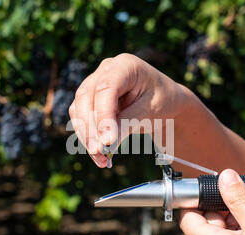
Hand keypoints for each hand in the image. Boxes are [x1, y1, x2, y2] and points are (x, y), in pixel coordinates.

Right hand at [69, 53, 187, 166]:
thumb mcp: (149, 111)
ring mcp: (95, 82)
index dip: (103, 115)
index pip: (106, 88)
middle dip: (90, 128)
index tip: (106, 141)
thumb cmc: (161, 101)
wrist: (165, 101)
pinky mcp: (90, 98)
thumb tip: (105, 143)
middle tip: (98, 152)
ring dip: (86, 136)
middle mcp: (106, 70)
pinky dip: (87, 137)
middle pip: (86, 97)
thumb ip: (127, 123)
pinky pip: (81, 118)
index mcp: (125, 65)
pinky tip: (99, 154)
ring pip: (79, 108)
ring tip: (101, 159)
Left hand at [180, 169, 244, 234]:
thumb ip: (239, 200)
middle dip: (224, 206)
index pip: (187, 217)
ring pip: (221, 230)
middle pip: (206, 221)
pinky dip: (242, 230)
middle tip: (244, 198)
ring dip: (237, 217)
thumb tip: (225, 177)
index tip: (210, 188)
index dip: (195, 200)